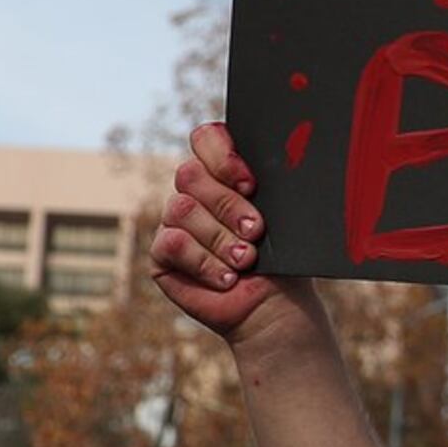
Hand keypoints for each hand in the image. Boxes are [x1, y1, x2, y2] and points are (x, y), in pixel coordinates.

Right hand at [152, 122, 282, 337]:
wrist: (275, 306)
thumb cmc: (282, 260)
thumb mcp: (284, 218)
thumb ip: (273, 185)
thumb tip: (285, 157)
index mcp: (223, 173)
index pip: (206, 139)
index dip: (222, 155)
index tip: (250, 184)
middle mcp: (194, 193)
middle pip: (190, 174)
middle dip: (228, 205)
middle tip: (256, 231)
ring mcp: (174, 222)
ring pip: (181, 209)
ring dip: (219, 238)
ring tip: (246, 260)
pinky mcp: (162, 254)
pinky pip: (172, 243)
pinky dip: (203, 262)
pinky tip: (227, 278)